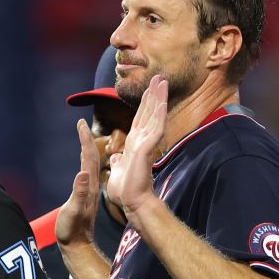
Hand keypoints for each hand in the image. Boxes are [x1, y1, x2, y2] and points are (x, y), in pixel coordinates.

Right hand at [55, 119, 101, 246]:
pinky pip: (86, 173)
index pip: (87, 158)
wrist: (78, 246)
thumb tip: (83, 173)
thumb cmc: (72, 231)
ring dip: (86, 148)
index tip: (81, 123)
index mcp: (88, 186)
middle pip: (89, 158)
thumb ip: (78, 193)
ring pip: (89, 165)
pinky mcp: (85, 196)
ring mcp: (88, 191)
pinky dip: (84, 162)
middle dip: (85, 139)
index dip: (84, 140)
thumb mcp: (73, 211)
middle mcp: (90, 186)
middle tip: (80, 124)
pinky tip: (84, 161)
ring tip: (83, 137)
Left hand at [107, 74, 166, 215]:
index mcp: (134, 144)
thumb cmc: (126, 190)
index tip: (149, 89)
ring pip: (154, 116)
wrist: (131, 201)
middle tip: (159, 77)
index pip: (140, 119)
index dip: (145, 104)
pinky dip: (158, 115)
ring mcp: (146, 144)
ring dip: (158, 98)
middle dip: (154, 95)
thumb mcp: (118, 170)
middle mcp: (142, 141)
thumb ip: (119, 161)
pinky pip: (155, 129)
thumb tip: (116, 157)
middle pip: (149, 113)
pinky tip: (161, 102)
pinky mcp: (147, 149)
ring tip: (162, 81)